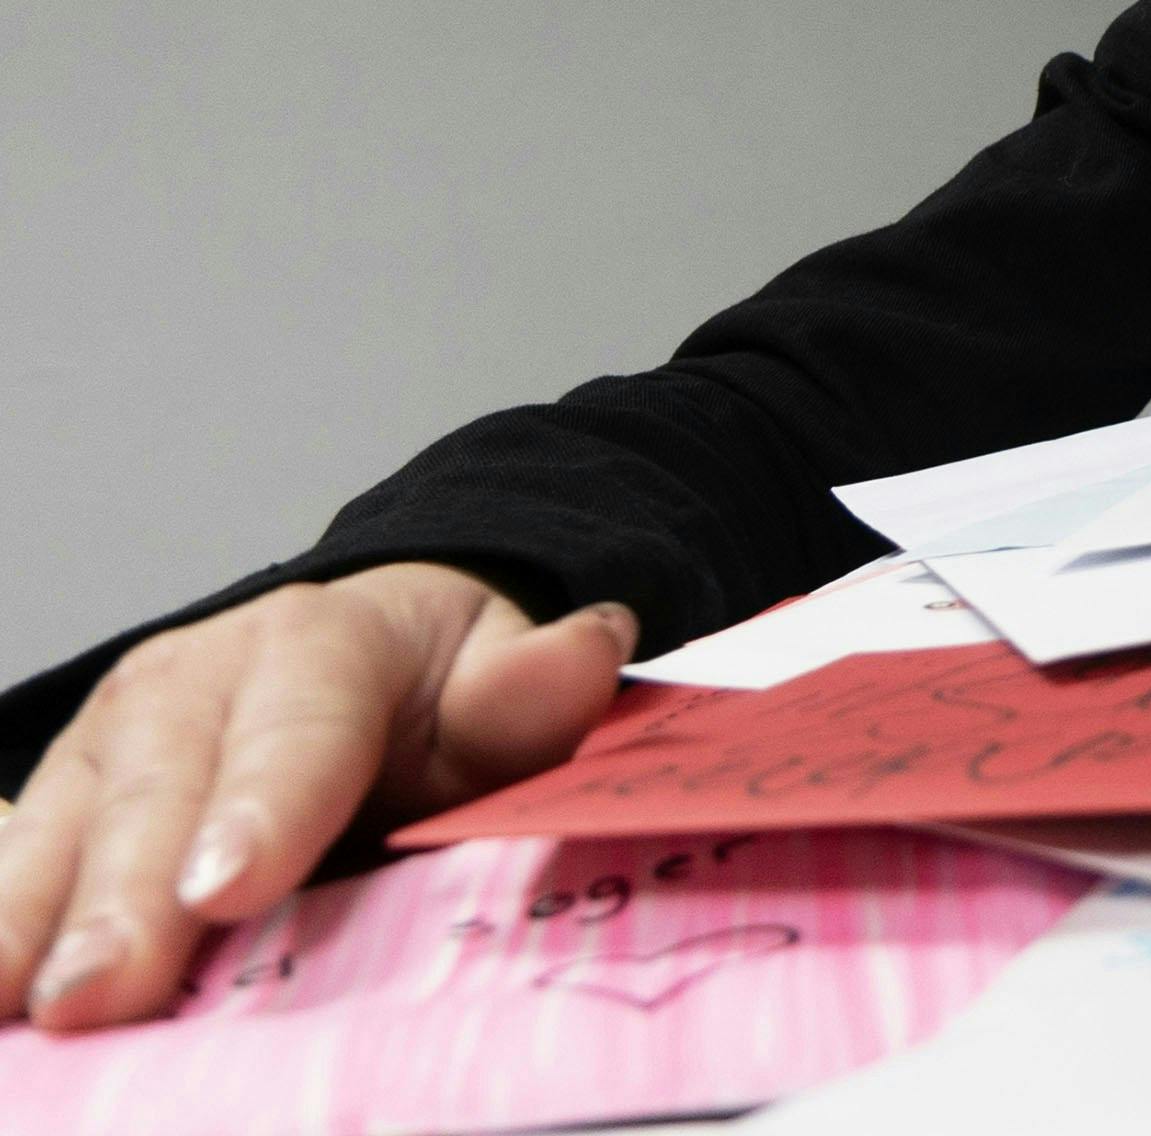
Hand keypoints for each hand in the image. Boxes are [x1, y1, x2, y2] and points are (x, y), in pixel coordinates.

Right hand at [0, 562, 631, 1030]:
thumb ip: (531, 688)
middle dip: (123, 900)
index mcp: (315, 645)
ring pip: (61, 830)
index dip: (261, 809)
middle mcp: (192, 681)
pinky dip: (2, 921)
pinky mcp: (61, 796)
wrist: (374, 650)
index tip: (228, 889)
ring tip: (23, 1013)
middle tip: (98, 997)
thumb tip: (584, 650)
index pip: (295, 732)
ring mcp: (110, 741)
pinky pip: (18, 860)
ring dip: (32, 924)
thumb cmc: (438, 688)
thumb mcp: (501, 674)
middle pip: (157, 795)